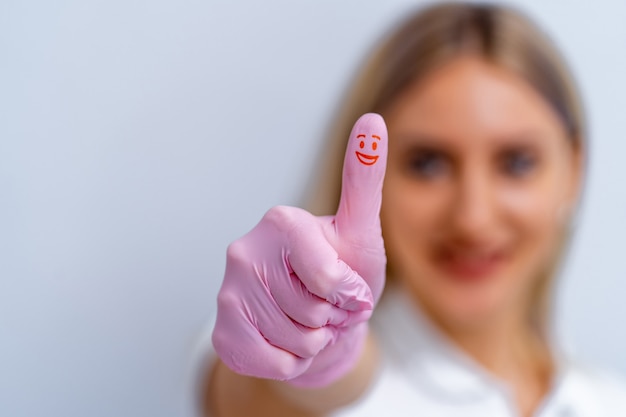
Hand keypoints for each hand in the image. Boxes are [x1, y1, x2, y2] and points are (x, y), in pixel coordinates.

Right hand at [212, 113, 387, 387]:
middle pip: (312, 314)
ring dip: (316, 341)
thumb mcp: (361, 228)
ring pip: (296, 342)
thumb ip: (364, 177)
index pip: (331, 281)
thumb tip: (372, 119)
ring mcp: (228, 292)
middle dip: (332, 318)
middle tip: (325, 303)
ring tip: (309, 320)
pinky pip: (274, 362)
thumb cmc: (344, 270)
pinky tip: (288, 339)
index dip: (349, 294)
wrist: (318, 319)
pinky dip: (294, 361)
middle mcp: (245, 251)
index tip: (345, 284)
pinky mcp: (222, 331)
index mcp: (280, 222)